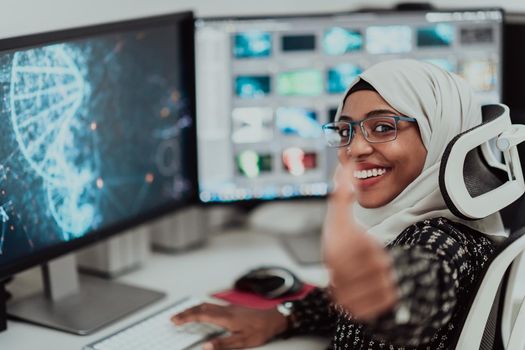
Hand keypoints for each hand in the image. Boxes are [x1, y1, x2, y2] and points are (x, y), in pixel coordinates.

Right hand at [171, 303, 286, 348]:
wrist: (273, 319)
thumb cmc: (260, 330)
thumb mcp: (242, 341)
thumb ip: (222, 344)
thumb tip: (205, 347)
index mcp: (225, 317)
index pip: (200, 315)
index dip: (186, 317)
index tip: (175, 320)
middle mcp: (225, 310)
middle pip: (201, 308)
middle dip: (186, 312)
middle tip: (174, 318)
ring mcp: (229, 307)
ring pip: (207, 305)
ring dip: (193, 309)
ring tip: (184, 314)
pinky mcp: (233, 308)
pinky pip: (213, 305)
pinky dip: (202, 307)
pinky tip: (203, 310)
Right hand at [322, 163, 397, 320]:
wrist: (334, 278)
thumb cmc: (338, 246)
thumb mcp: (339, 218)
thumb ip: (342, 192)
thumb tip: (345, 165)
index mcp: (334, 253)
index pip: (372, 252)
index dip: (373, 249)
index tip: (366, 248)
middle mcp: (337, 276)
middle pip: (382, 269)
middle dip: (379, 264)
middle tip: (367, 262)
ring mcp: (344, 296)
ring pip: (386, 287)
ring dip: (382, 281)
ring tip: (368, 275)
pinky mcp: (354, 310)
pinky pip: (385, 303)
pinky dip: (384, 298)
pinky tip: (371, 289)